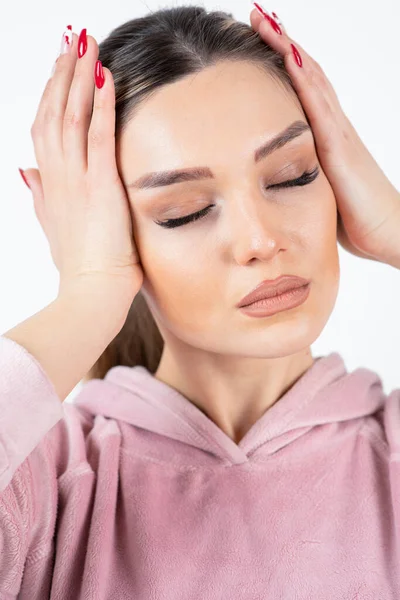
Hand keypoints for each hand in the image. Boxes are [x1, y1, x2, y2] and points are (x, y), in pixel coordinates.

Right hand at [21, 28, 143, 310]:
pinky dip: (102, 106)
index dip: (51, 94)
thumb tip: (25, 171)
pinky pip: (99, 137)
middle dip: (62, 72)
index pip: (46, 127)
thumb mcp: (52, 224)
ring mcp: (77, 179)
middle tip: (71, 38)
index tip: (59, 67)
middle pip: (54, 112)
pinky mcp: (100, 187)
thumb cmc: (78, 266)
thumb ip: (40, 195)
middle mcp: (58, 175)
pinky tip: (106, 78)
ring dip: (78, 76)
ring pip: (72, 116)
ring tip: (86, 42)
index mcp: (50, 182)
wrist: (90, 295)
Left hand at [250, 6, 399, 268]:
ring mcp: (338, 132)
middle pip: (306, 73)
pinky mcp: (340, 148)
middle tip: (259, 12)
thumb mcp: (320, 190)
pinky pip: (319, 106)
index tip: (259, 37)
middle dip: (282, 41)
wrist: (390, 232)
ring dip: (288, 47)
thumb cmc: (357, 218)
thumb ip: (301, 175)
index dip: (283, 61)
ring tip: (267, 19)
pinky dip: (304, 79)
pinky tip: (288, 57)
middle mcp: (333, 125)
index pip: (302, 89)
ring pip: (312, 79)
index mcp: (326, 135)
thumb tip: (273, 178)